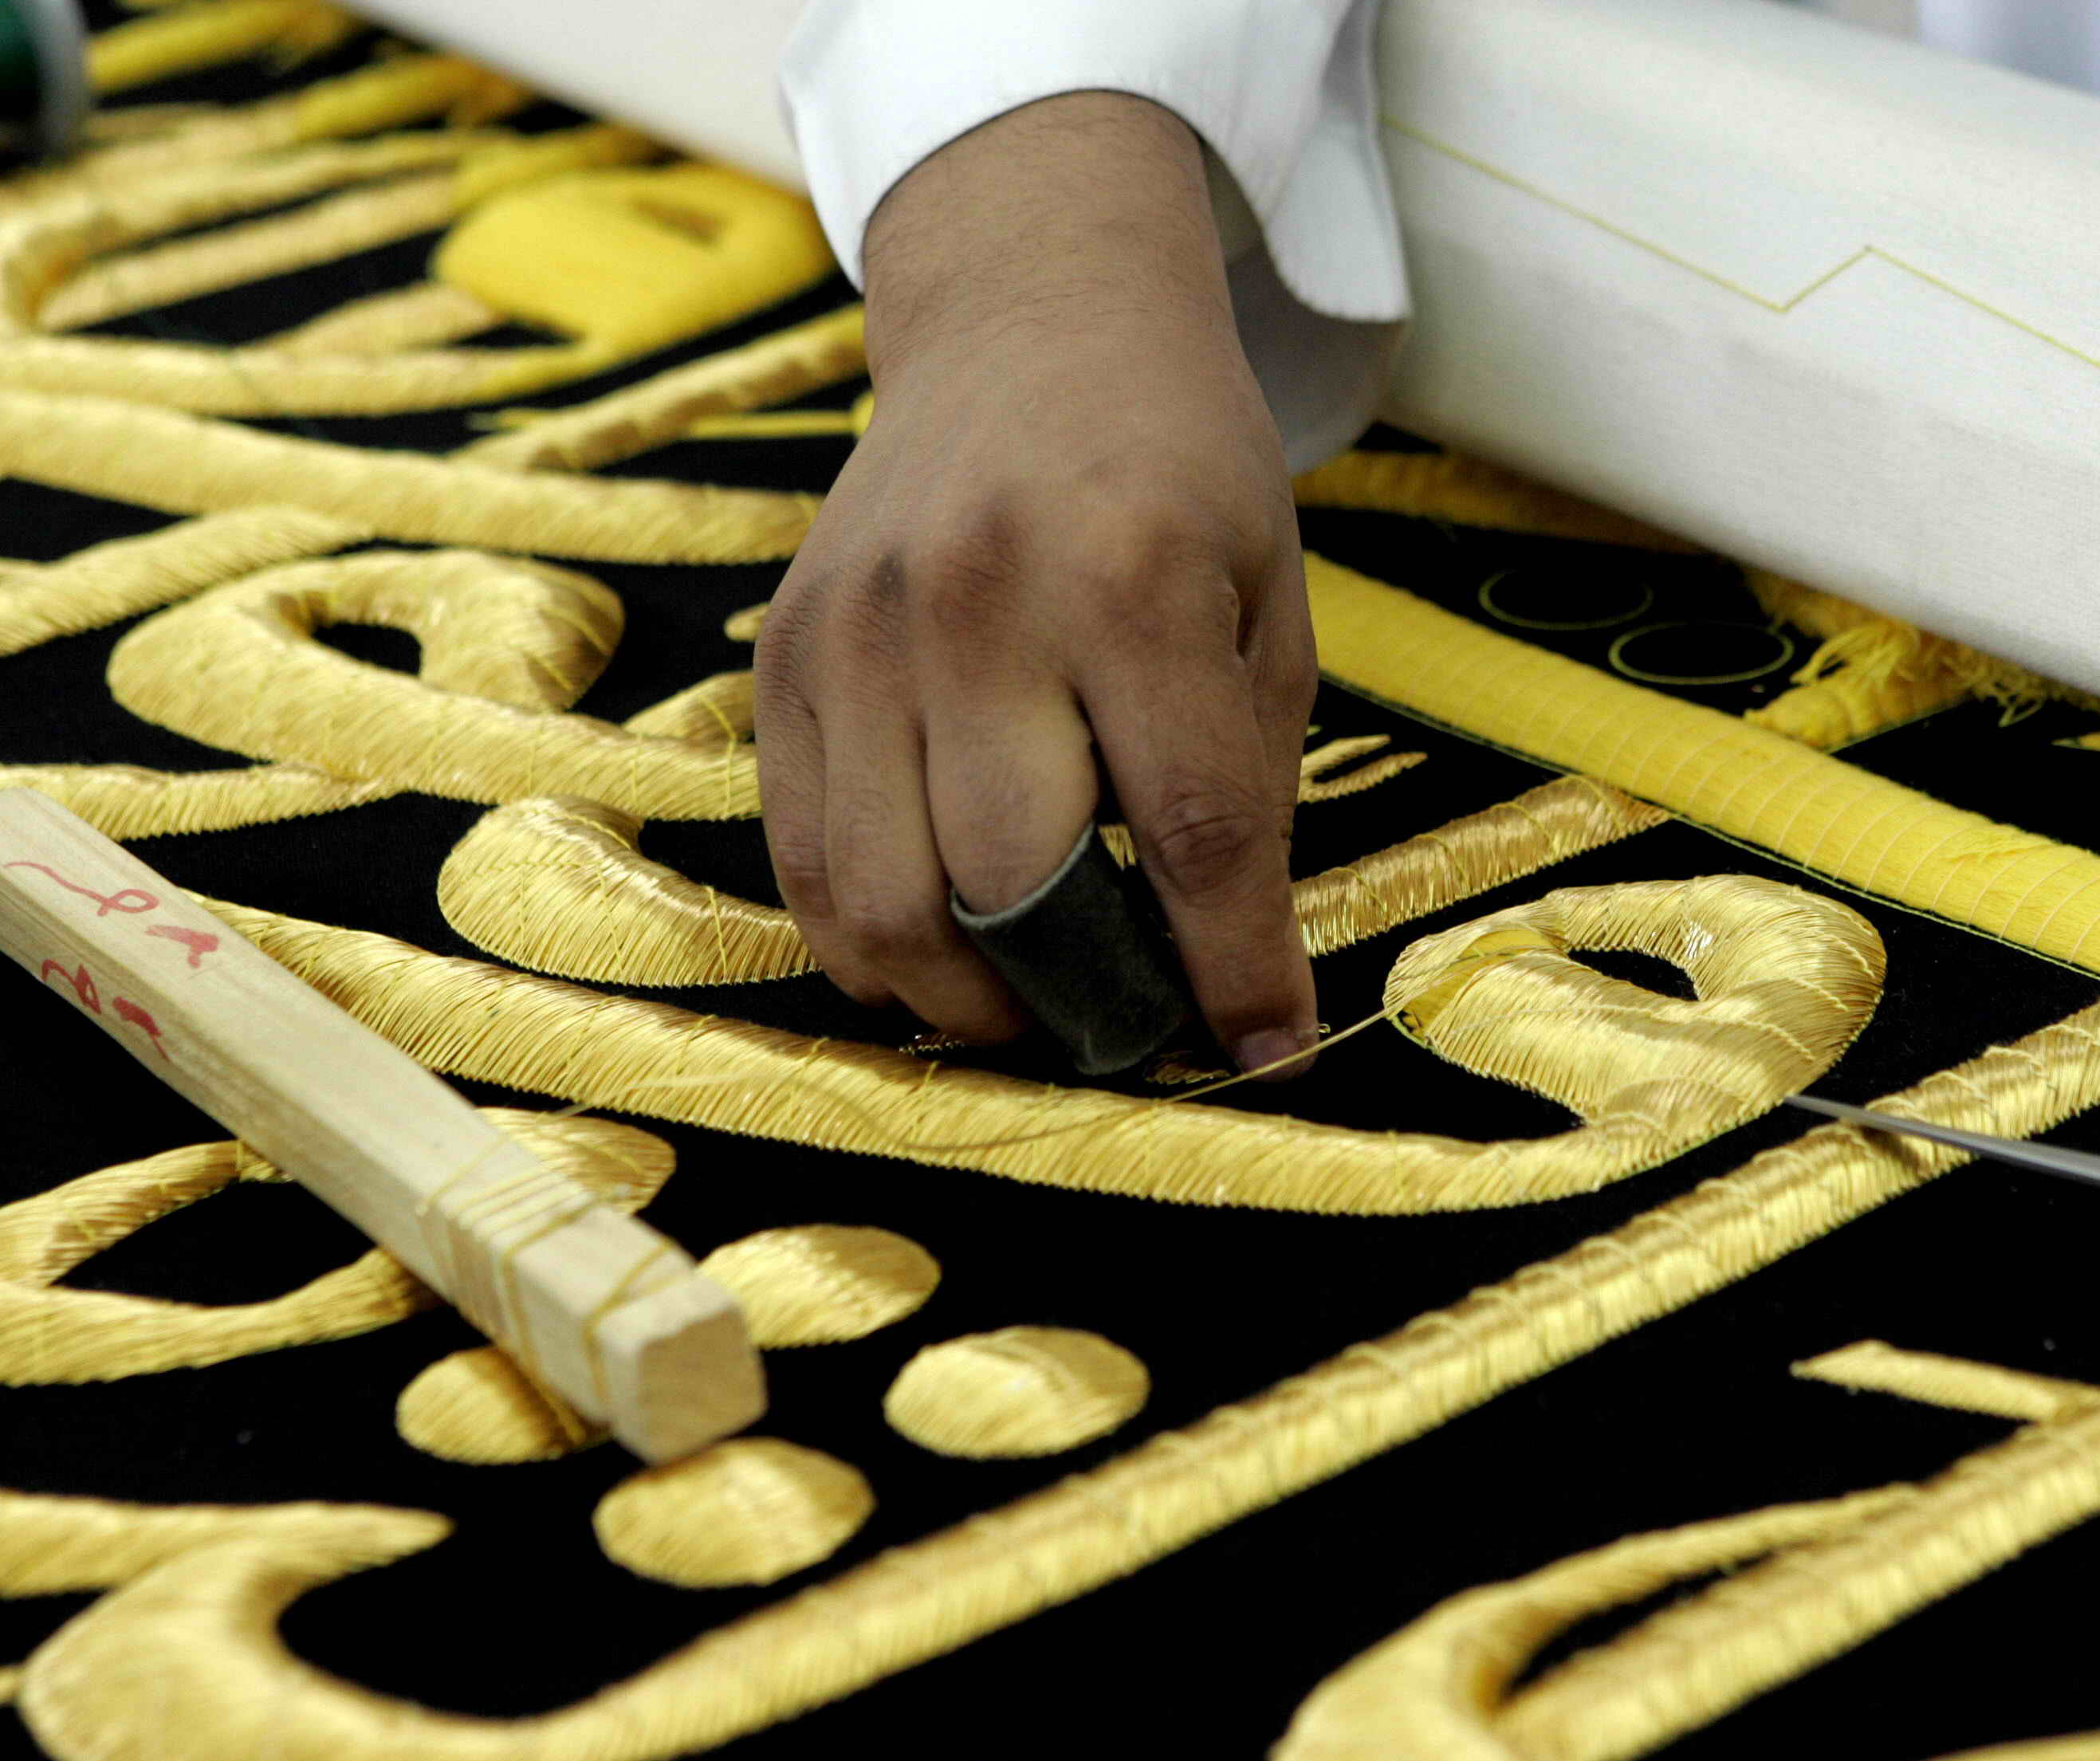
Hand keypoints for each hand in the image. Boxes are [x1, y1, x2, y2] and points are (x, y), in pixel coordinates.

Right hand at [756, 91, 1318, 1075]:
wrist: (1027, 321)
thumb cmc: (1177, 472)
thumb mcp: (1264, 601)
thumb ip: (1247, 782)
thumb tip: (1231, 980)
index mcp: (1130, 581)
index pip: (1188, 831)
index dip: (1231, 967)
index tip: (1265, 1049)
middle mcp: (976, 605)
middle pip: (1011, 886)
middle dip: (1085, 1003)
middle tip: (1132, 1027)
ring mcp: (858, 634)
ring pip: (884, 904)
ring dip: (965, 1001)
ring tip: (1033, 1009)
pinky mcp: (784, 656)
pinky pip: (803, 859)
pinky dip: (870, 943)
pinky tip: (940, 953)